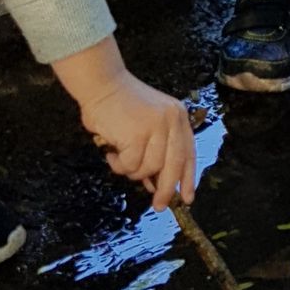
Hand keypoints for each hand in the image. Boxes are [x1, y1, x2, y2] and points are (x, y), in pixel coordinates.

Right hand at [53, 40, 196, 208]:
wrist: (101, 83)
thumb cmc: (119, 105)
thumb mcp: (147, 124)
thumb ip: (155, 150)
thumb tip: (155, 184)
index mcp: (178, 117)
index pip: (188, 153)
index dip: (188, 177)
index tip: (187, 197)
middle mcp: (172, 121)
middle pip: (174, 166)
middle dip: (166, 189)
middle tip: (158, 205)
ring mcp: (156, 127)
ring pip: (148, 168)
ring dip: (131, 171)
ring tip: (119, 158)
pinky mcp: (138, 135)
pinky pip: (130, 165)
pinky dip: (118, 165)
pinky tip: (111, 152)